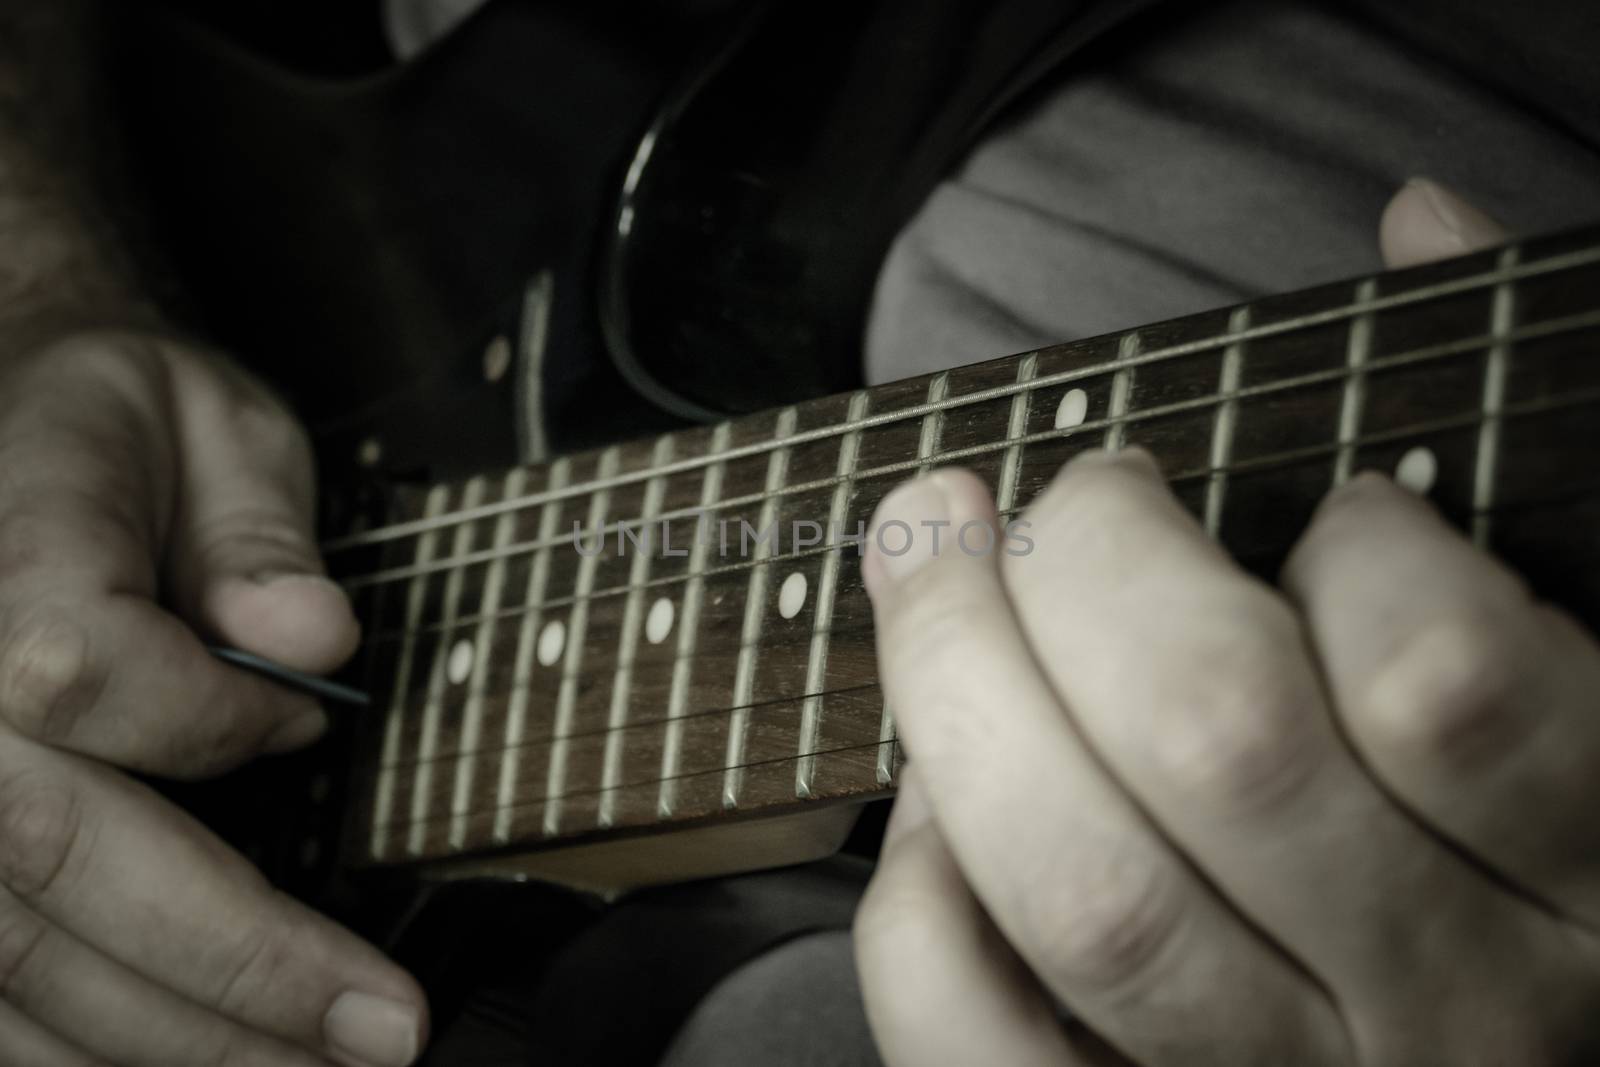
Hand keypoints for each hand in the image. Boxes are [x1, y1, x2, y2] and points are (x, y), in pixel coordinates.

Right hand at [0, 331, 425, 1064]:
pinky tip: (183, 1065)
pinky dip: (71, 1046)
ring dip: (166, 1044)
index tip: (301, 725)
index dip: (213, 719)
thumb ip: (257, 530)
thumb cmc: (111, 422)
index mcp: (2, 559)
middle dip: (236, 970)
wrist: (3, 418)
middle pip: (55, 859)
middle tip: (382, 1038)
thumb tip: (313, 645)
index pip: (83, 672)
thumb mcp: (211, 418)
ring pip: (7, 959)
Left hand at [854, 183, 1599, 1064]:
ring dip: (960, 677)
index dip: (1352, 544)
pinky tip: (935, 800)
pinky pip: (980, 1034)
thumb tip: (1425, 221)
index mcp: (1597, 875)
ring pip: (1085, 887)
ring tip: (932, 558)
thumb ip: (1522, 460)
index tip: (1316, 506)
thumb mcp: (1596, 647)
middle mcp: (1456, 1007)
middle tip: (1062, 496)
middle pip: (1219, 748)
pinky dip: (918, 897)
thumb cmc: (1528, 819)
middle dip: (1091, 561)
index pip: (1445, 676)